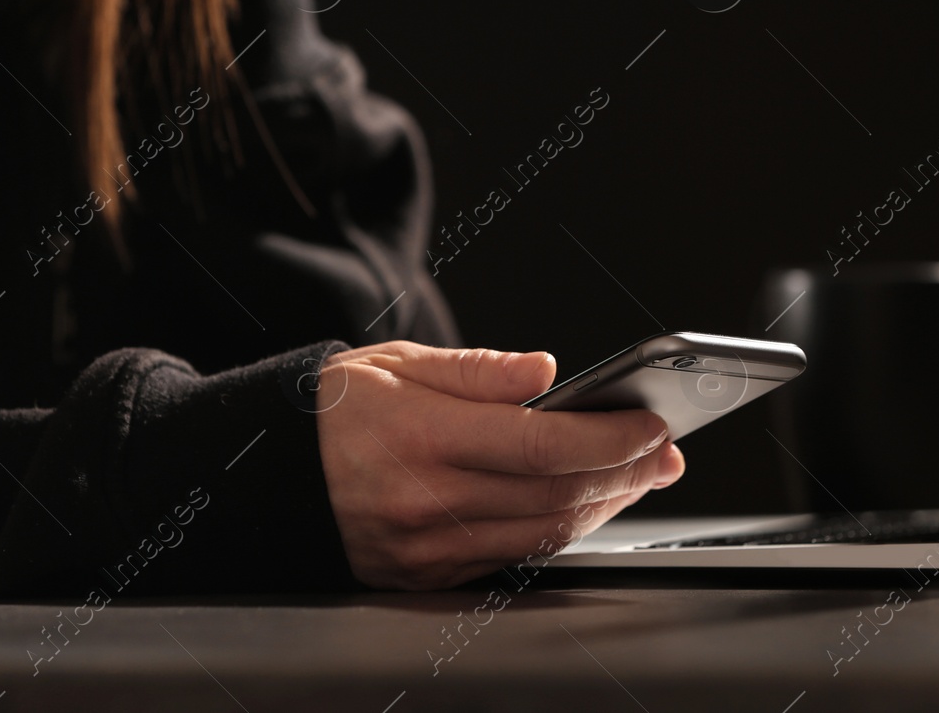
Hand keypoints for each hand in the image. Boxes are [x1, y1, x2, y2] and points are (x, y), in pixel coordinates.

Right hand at [315, 342, 685, 589]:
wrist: (274, 474)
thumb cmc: (337, 410)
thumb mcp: (397, 362)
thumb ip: (478, 369)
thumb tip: (546, 371)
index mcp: (420, 436)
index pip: (541, 445)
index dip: (609, 438)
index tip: (652, 422)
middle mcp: (426, 502)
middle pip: (555, 493)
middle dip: (625, 473)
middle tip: (664, 450)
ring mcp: (428, 549)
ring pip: (544, 533)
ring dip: (604, 505)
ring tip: (639, 473)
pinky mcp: (429, 577)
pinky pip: (516, 555)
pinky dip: (561, 528)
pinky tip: (585, 500)